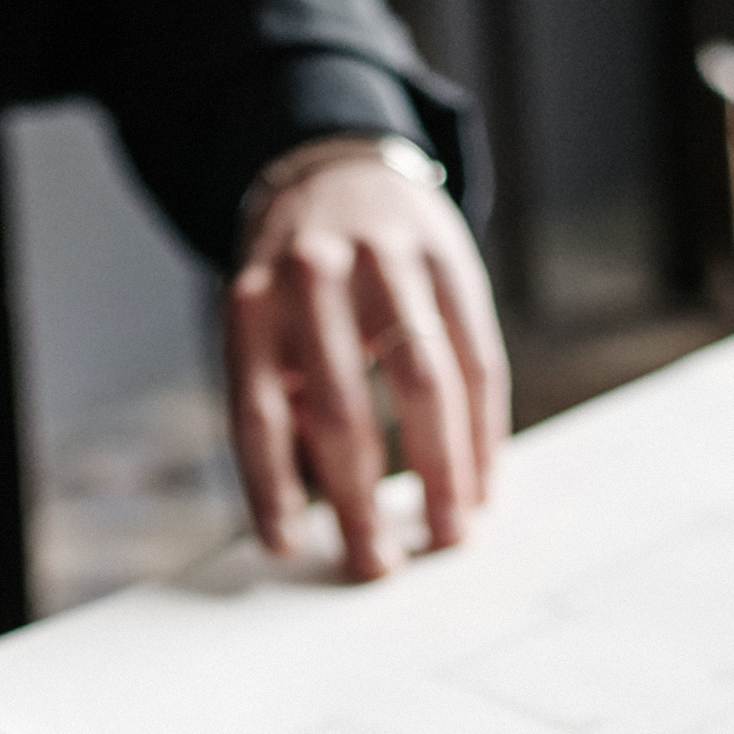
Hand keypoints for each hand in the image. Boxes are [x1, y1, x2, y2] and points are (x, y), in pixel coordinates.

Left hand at [227, 145, 508, 580]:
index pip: (256, 412)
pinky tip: (481, 481)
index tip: (287, 551)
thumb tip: (303, 518)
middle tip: (376, 564)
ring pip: (422, 383)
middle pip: (339, 408)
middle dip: (360, 500)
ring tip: (448, 532)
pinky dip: (482, 431)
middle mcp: (314, 278)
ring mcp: (387, 263)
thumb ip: (277, 401)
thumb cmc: (296, 285)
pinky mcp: (452, 261)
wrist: (342, 170)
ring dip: (439, 471)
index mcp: (251, 305)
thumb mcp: (261, 326)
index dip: (271, 489)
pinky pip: (476, 359)